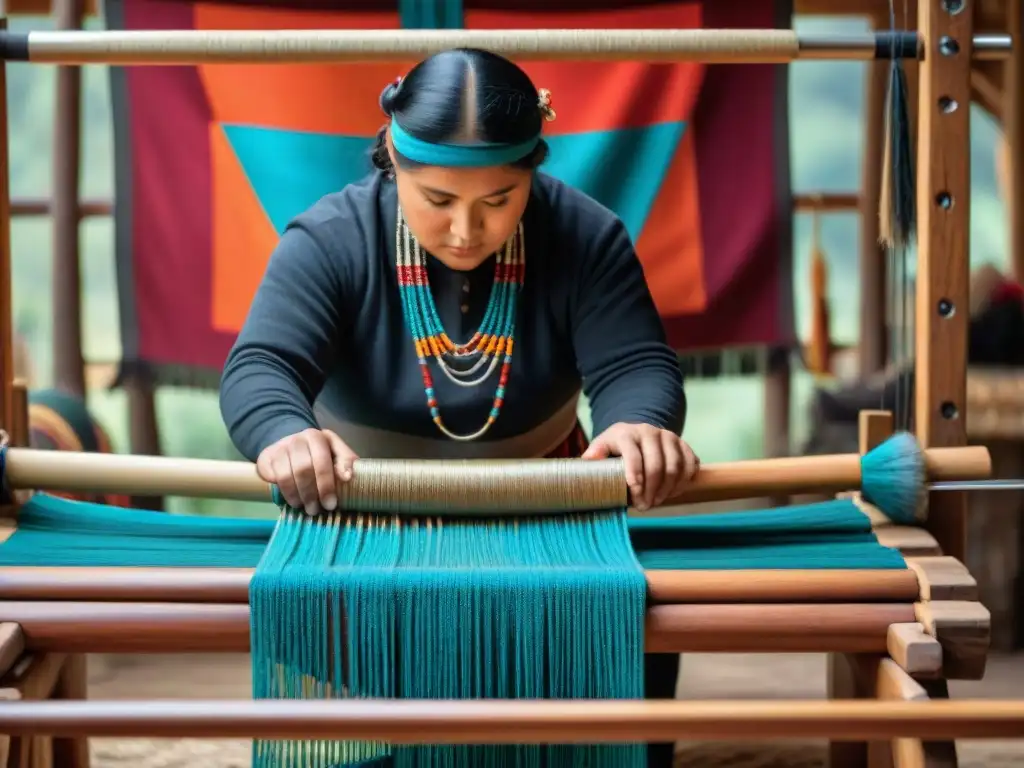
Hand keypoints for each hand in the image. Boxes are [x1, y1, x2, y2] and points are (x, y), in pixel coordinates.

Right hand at [256, 428, 357, 514]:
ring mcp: (279, 448)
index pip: (321, 462)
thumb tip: (347, 476)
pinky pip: (271, 478)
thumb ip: (346, 461)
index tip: (331, 504)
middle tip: (315, 510)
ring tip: (302, 507)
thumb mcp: (336, 453)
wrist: (292, 445)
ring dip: (295, 496)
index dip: (326, 485)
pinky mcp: (265, 457)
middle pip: (303, 470)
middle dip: (310, 494)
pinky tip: (290, 499)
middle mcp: (296, 440)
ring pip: (285, 476)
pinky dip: (281, 491)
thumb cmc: (320, 453)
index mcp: (317, 437)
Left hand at [582, 422, 698, 510]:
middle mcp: (649, 432)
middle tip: (644, 506)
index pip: (633, 456)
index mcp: (626, 433)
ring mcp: (669, 436)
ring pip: (675, 466)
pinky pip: (690, 464)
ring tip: (657, 502)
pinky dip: (683, 482)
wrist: (637, 434)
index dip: (635, 478)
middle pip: (656, 464)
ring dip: (667, 489)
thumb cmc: (616, 447)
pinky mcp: (683, 443)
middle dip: (651, 490)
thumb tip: (588, 460)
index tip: (635, 497)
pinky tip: (673, 493)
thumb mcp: (602, 447)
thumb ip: (594, 455)